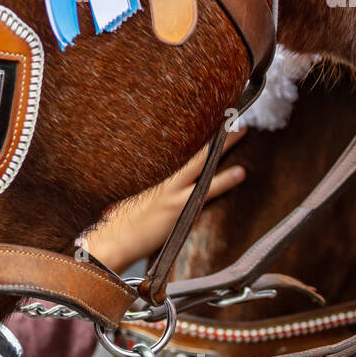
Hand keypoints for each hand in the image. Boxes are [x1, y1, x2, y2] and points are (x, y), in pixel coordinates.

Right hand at [81, 130, 247, 274]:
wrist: (114, 241)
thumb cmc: (124, 225)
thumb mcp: (137, 201)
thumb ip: (154, 193)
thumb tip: (166, 189)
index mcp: (156, 177)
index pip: (180, 150)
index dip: (197, 134)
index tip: (212, 118)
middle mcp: (164, 180)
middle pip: (192, 149)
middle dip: (213, 132)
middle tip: (232, 115)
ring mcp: (172, 192)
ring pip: (201, 163)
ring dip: (223, 147)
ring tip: (241, 131)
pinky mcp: (178, 208)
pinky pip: (206, 191)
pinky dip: (223, 181)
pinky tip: (239, 172)